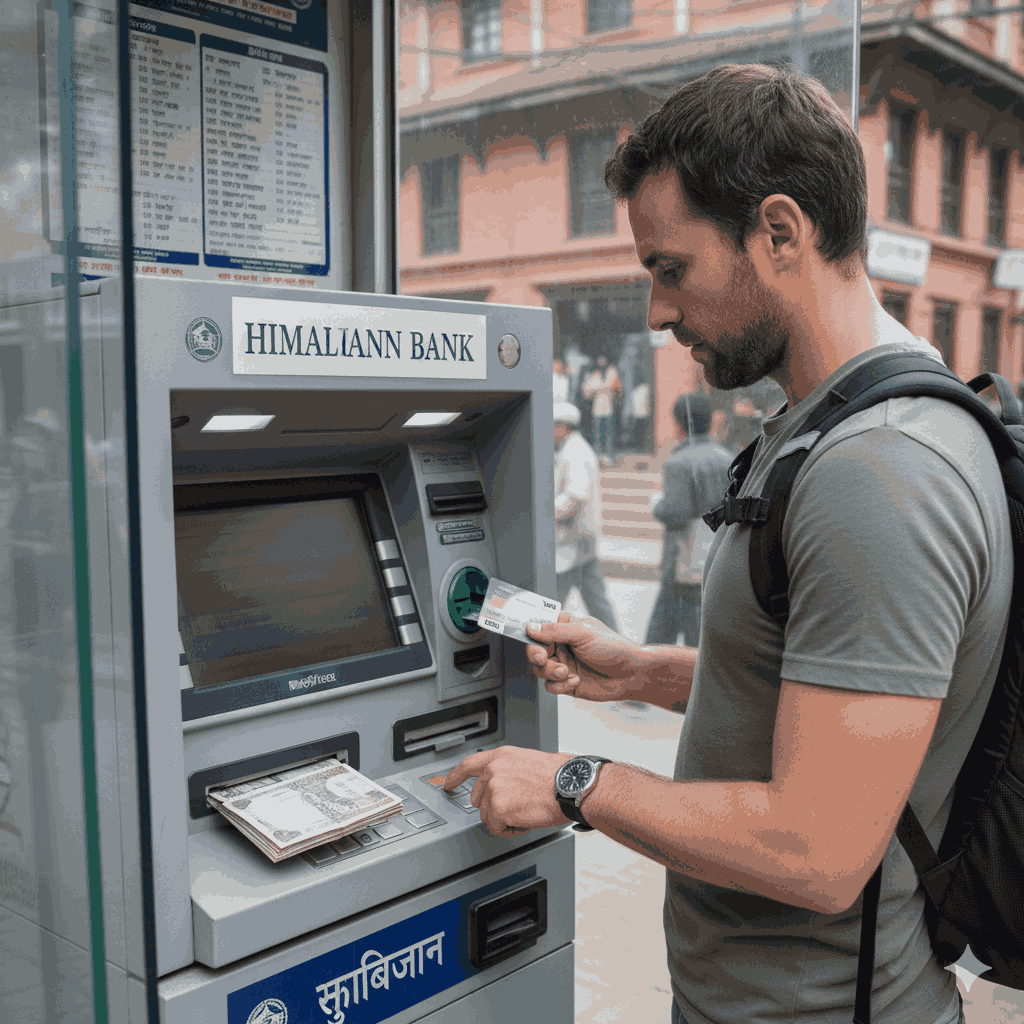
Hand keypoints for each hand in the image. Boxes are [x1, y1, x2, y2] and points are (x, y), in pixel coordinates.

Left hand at [443, 746, 572, 835]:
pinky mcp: (498, 807)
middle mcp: (494, 770)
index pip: (469, 764)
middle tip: (516, 808)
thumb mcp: (527, 762)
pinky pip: (496, 828)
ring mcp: (494, 788)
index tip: (448, 783)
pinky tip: (525, 820)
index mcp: (501, 756)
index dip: (455, 776)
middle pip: (477, 798)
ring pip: (487, 815)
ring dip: (503, 819)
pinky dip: (509, 830)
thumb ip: (508, 770)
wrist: (570, 786)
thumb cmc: (558, 777)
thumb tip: (503, 786)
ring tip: (525, 811)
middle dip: (493, 807)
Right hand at [525, 612, 645, 702]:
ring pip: (540, 669)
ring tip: (566, 672)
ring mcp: (563, 664)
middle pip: (534, 649)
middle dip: (536, 655)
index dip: (531, 632)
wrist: (630, 675)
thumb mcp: (584, 634)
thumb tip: (532, 627)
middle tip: (543, 658)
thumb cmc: (614, 648)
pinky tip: (575, 681)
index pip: (539, 626)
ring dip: (550, 671)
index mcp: (565, 627)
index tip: (530, 637)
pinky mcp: (566, 683)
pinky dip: (559, 685)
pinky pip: (550, 686)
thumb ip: (556, 630)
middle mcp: (561, 645)